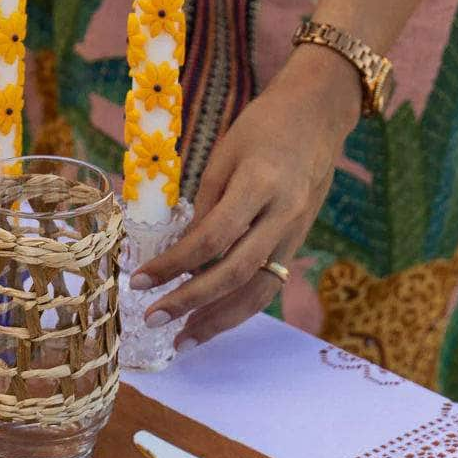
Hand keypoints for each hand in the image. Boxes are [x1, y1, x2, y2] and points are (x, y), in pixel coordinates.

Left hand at [132, 48, 361, 349]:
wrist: (318, 117)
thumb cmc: (262, 128)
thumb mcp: (224, 156)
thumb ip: (205, 208)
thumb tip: (179, 256)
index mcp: (260, 185)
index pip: (211, 238)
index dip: (173, 265)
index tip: (139, 280)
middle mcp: (283, 215)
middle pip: (235, 272)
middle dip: (191, 301)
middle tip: (153, 318)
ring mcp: (295, 233)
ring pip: (258, 290)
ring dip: (219, 320)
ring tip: (183, 340)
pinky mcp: (298, 243)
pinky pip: (269, 285)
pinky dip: (239, 308)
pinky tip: (211, 322)